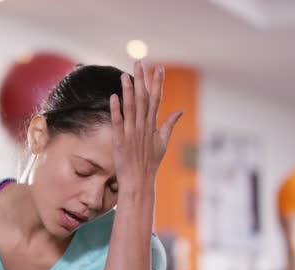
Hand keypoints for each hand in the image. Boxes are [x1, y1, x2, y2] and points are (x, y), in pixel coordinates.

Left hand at [110, 61, 182, 186]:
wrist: (139, 181)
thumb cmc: (150, 163)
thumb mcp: (163, 143)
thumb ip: (169, 125)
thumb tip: (180, 111)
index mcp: (153, 125)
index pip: (156, 99)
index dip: (157, 83)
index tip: (159, 67)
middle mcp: (143, 126)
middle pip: (143, 99)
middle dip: (142, 80)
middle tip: (139, 63)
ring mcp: (132, 133)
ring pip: (131, 108)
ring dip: (128, 91)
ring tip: (125, 75)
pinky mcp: (120, 140)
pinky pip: (118, 122)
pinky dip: (116, 109)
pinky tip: (114, 97)